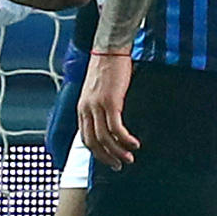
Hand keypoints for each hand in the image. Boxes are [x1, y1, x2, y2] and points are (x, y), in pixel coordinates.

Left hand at [79, 50, 138, 168]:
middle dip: (106, 157)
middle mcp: (86, 109)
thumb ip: (100, 105)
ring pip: (105, 138)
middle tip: (119, 165)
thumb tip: (112, 118)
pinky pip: (116, 128)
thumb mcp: (98, 90)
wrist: (110, 49)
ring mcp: (97, 106)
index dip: (97, 152)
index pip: (85, 137)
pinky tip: (135, 144)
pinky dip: (125, 139)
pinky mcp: (110, 102)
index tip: (109, 159)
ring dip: (117, 152)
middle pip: (92, 142)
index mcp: (81, 108)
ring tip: (130, 158)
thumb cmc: (107, 67)